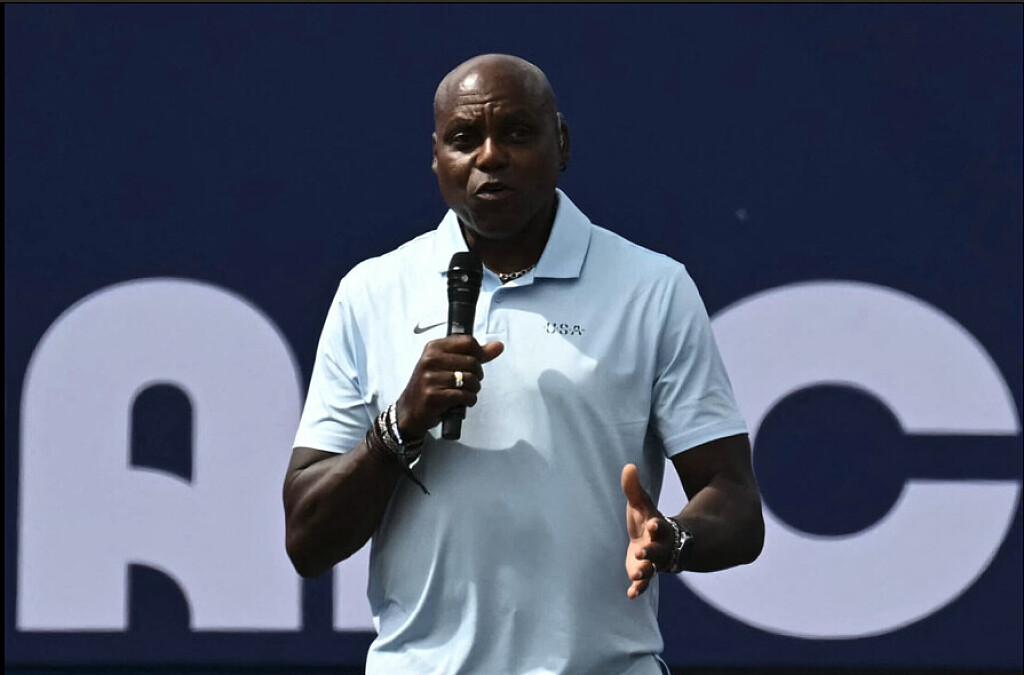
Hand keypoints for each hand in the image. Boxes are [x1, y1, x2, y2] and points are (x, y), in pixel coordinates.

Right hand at [396, 335, 503, 439]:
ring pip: (470, 379)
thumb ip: (474, 355)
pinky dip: (469, 400)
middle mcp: (430, 360)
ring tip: (465, 392)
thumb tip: (498, 346)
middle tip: (469, 382)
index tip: (480, 362)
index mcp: (434, 348)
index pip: (467, 341)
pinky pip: (464, 395)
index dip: (480, 353)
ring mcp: (430, 378)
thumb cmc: (431, 385)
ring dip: (473, 390)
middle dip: (477, 375)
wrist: (410, 410)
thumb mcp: (448, 364)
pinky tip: (462, 402)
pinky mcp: (433, 396)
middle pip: (472, 362)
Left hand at [622, 463, 672, 598]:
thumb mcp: (640, 503)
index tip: (653, 523)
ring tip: (636, 575)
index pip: (659, 526)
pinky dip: (638, 588)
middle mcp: (658, 546)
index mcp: (657, 528)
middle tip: (642, 553)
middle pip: (657, 550)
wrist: (655, 541)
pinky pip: (643, 583)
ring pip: (651, 569)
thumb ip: (633, 488)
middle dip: (651, 552)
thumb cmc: (645, 519)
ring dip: (644, 572)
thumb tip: (628, 466)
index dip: (657, 525)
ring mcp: (652, 561)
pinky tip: (631, 594)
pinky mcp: (643, 573)